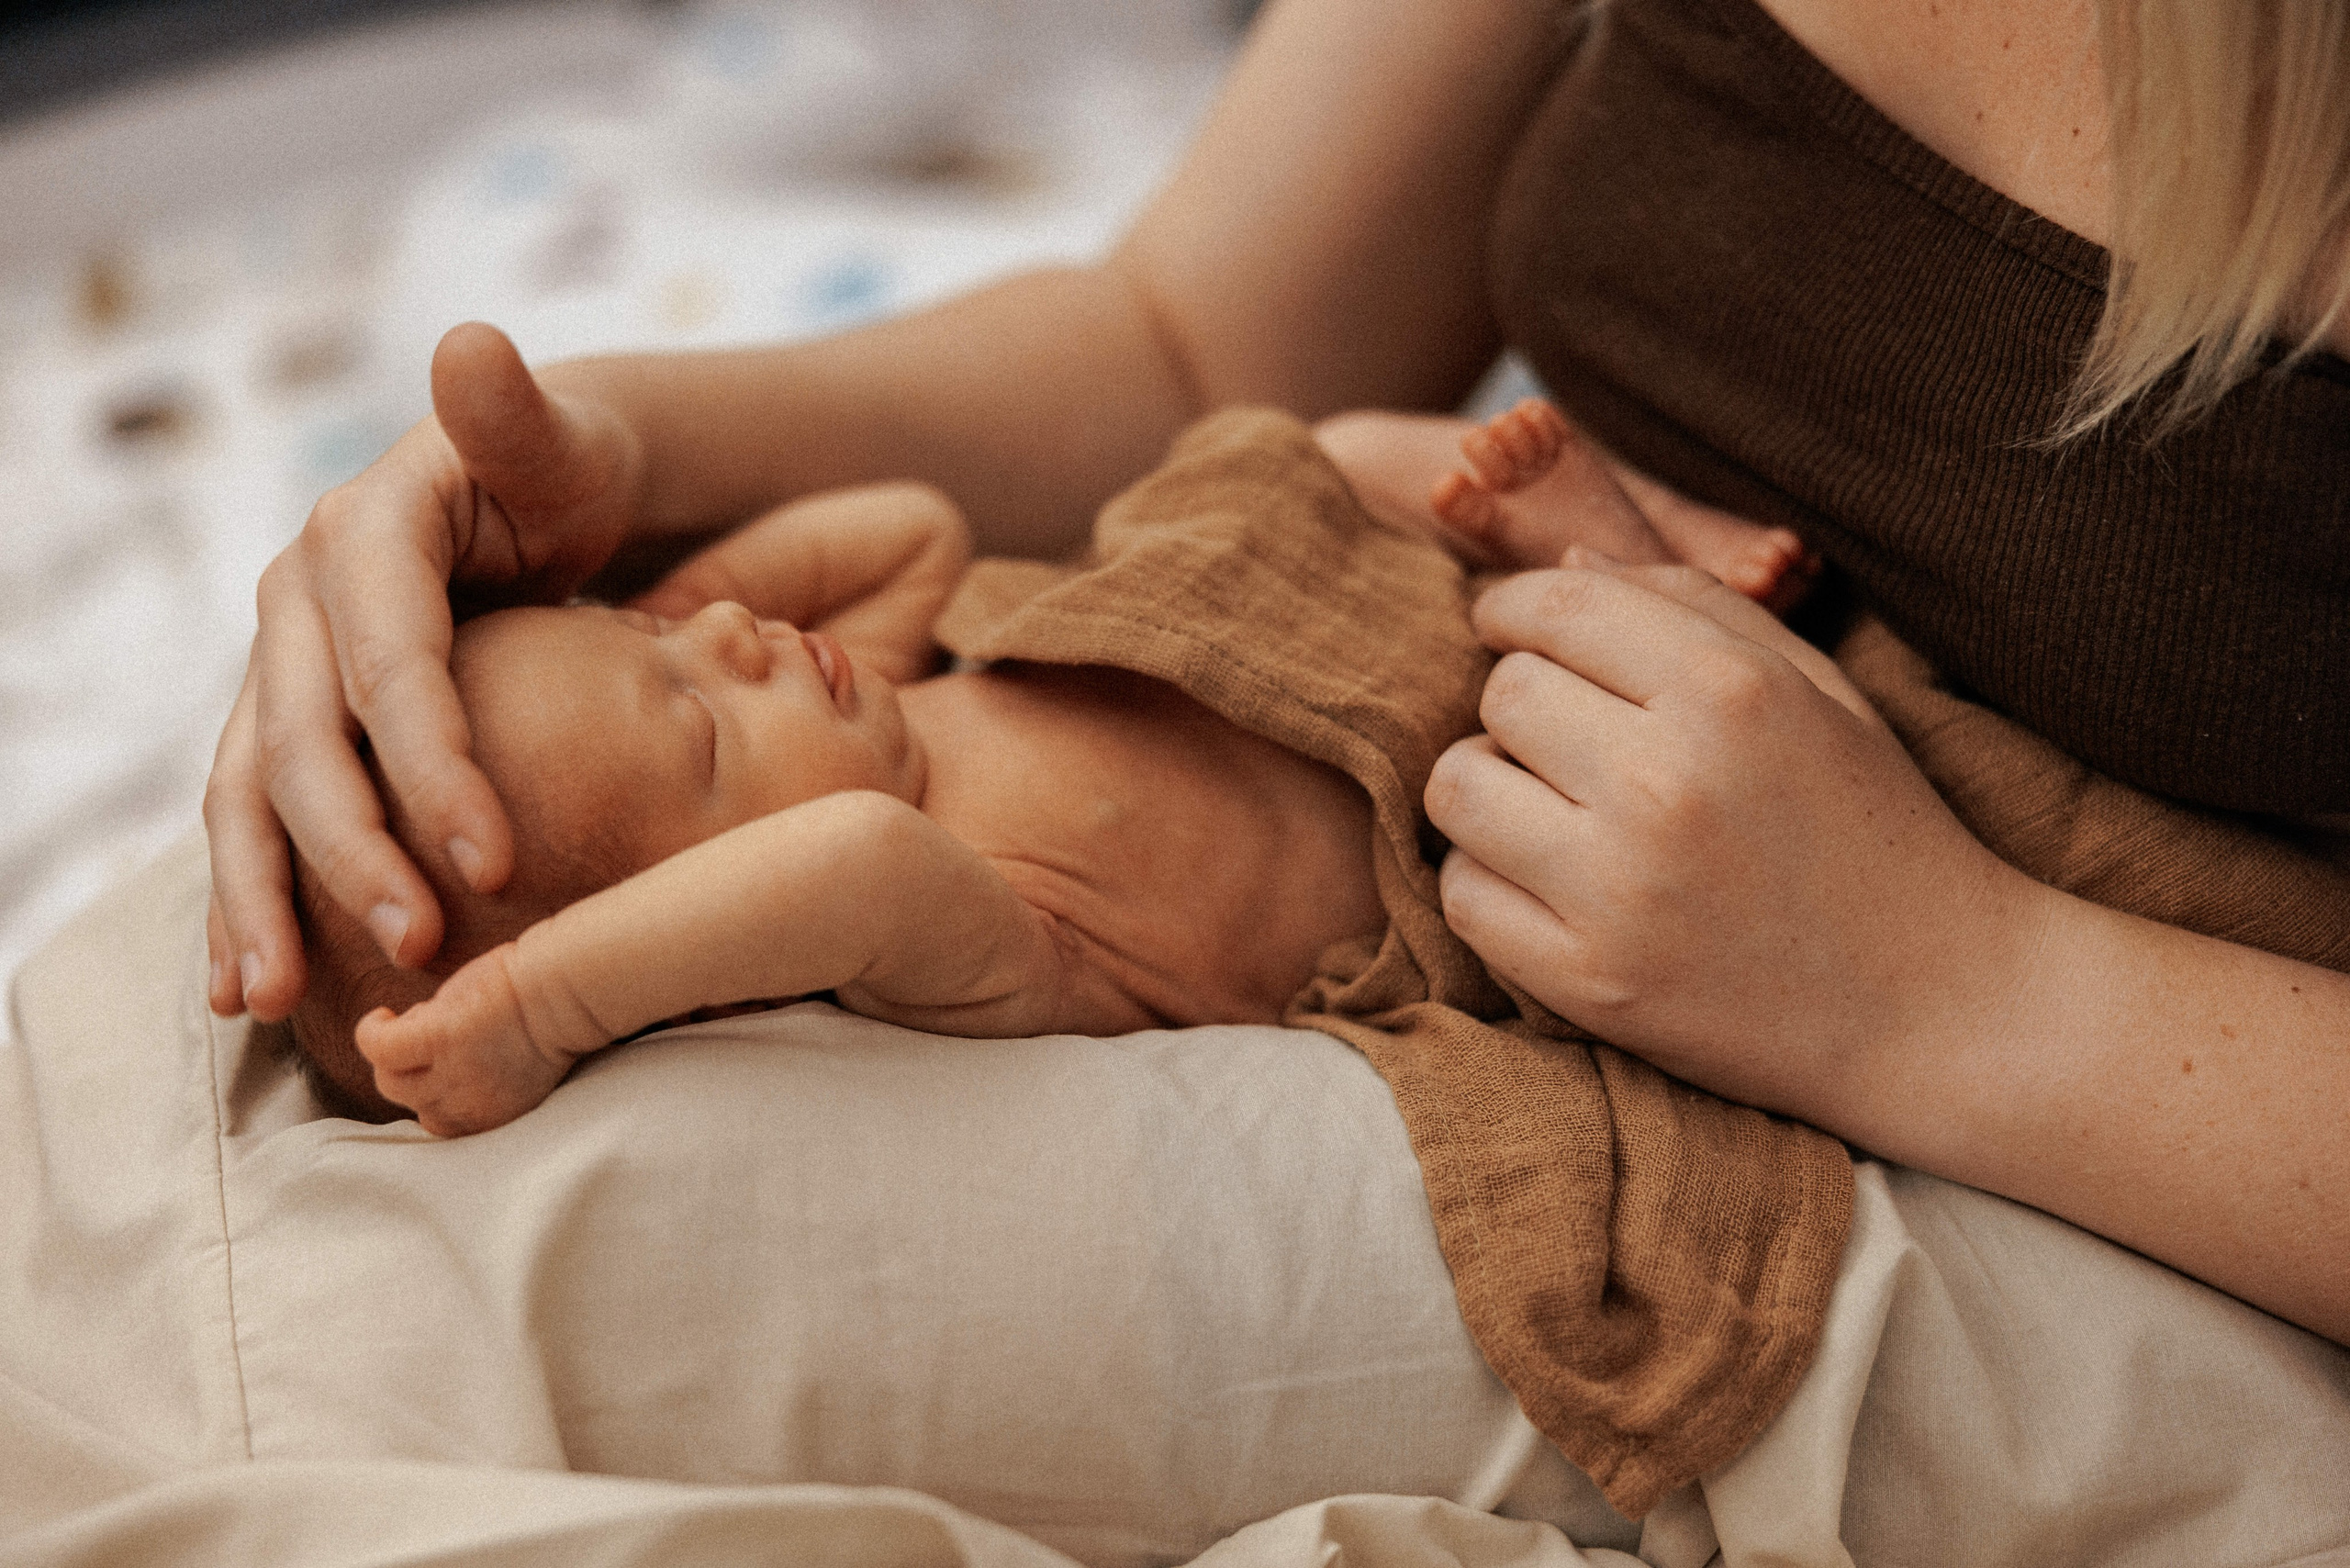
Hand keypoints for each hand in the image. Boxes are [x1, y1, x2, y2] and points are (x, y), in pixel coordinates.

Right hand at [205, 324, 642, 1019]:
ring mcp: (282, 662)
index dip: (435, 763)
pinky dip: (247, 898)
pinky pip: (253, 814)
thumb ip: (517, 412)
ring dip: (261, 899)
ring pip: (250, 791)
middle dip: (354, 853)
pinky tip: (243, 983)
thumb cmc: (566, 473)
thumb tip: (469, 343)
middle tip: (421, 950)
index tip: (494, 862)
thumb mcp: (558, 440)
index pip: (392, 664)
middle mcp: (299, 598)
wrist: (526, 491)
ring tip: (274, 1000)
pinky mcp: (288, 717)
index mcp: (363, 533)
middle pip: (307, 741)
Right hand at [354, 939, 596, 1136]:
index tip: (443, 1067)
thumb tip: (462, 1058)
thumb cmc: (562, 1013)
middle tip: (432, 1037)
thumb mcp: (529, 1065)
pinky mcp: (440, 1039)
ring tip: (406, 1025)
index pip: (447, 1124)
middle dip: (416, 1074)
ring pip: (390, 1082)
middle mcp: (473, 1106)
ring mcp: (454, 1076)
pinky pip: (379, 1047)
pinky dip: (372, 1032)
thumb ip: (493, 1074)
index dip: (438, 1096)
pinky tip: (384, 1014)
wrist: (575, 991)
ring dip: (392, 1054)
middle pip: (416, 1108)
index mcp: (497, 1114)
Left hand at [1425, 551, 2045, 1127]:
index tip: (1511, 627)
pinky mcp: (1587, 981)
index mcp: (1732, 693)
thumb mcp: (1817, 691)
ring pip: (1460, 786)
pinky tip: (1551, 881)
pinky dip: (1489, 879)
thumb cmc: (1874, 830)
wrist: (1936, 1006)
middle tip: (1569, 737)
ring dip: (1493, 786)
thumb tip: (1565, 561)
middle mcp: (1667, 782)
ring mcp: (1620, 890)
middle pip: (1503, 694)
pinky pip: (1462, 894)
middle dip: (1524, 702)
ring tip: (1554, 806)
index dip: (1515, 609)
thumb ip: (1695, 608)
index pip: (1557, 609)